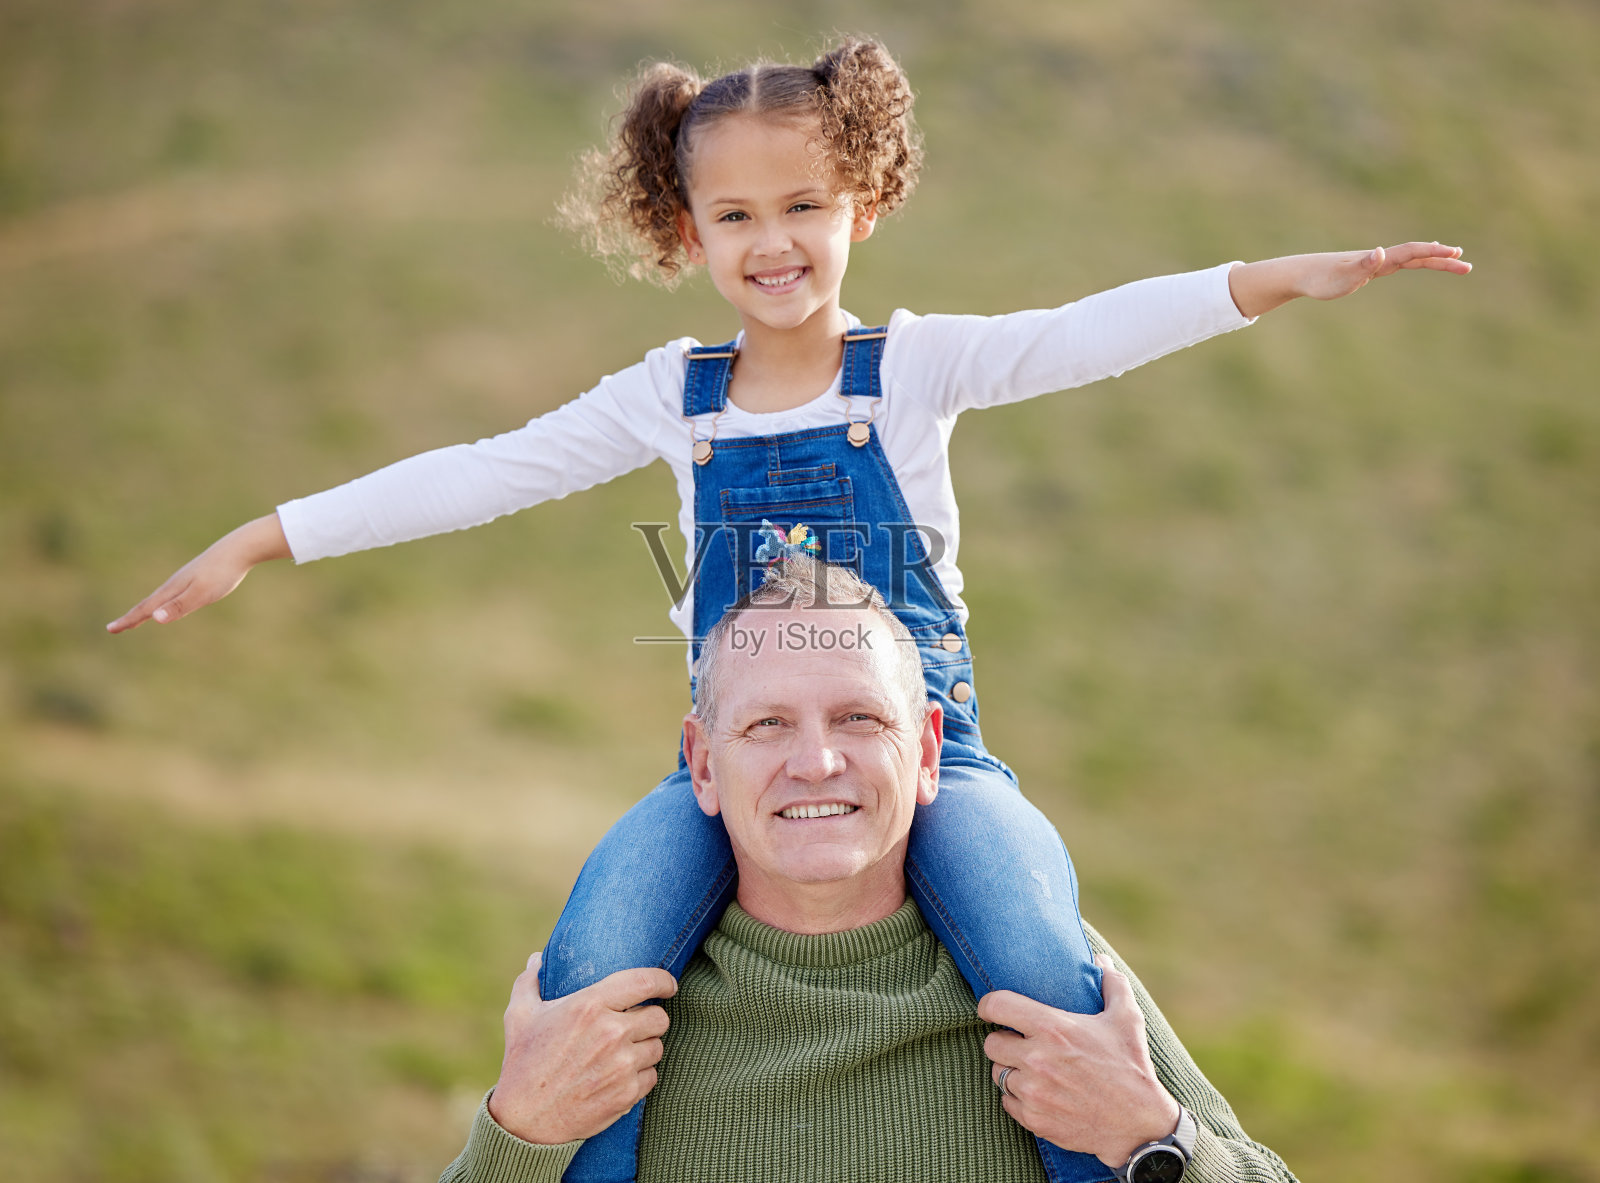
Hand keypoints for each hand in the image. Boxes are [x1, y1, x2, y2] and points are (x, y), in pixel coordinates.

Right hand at [106, 513, 289, 632]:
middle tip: (116, 627)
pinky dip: (165, 601)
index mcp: (172, 590)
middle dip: (132, 617)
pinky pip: (175, 592)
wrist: (240, 548)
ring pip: (161, 597)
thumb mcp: (202, 594)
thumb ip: (179, 606)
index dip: (128, 620)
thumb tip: (153, 618)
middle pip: (149, 603)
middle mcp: (175, 583)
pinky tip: (171, 602)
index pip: (145, 609)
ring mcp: (185, 579)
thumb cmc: (222, 573)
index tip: (110, 629)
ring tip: (140, 617)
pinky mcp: (197, 576)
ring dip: (147, 609)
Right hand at [487, 951, 676, 1145]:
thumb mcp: (519, 1015)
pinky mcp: (627, 1093)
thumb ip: (530, 981)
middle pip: (659, 1017)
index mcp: (588, 1005)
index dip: (664, 981)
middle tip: (635, 1025)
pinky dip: (641, 1076)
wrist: (523, 1121)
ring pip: (657, 1047)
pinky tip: (620, 1076)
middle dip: (650, 1019)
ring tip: (623, 1053)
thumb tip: (537, 958)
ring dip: (645, 1048)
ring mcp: (621, 1065)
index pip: (645, 981)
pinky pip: (652, 1076)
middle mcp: (610, 1032)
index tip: (668, 985)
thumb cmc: (522, 1062)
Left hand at [979, 954, 1178, 1168]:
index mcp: (1054, 1029)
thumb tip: (1101, 960)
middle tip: (1021, 1043)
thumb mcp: (1127, 1019)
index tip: (992, 1009)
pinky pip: (1007, 1102)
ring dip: (1011, 1070)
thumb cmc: (1132, 1067)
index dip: (989, 1005)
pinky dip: (1018, 1098)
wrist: (1140, 1125)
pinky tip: (1039, 1093)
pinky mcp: (1034, 1120)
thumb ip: (1112, 984)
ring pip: (998, 1074)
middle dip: (1004, 1041)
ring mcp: (1033, 1092)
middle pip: (991, 1043)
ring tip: (1032, 1069)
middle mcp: (1037, 1059)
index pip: (997, 1005)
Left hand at [1228, 242, 1470, 317]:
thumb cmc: (1319, 280)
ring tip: (1455, 261)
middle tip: (1466, 265)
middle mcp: (1379, 257)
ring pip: (1410, 258)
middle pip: (1416, 255)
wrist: (1301, 274)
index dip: (1433, 254)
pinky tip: (1419, 262)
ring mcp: (1375, 261)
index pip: (1411, 253)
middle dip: (1441, 259)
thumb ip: (1362, 266)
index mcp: (1376, 258)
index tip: (1455, 254)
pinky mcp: (1368, 268)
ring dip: (1432, 260)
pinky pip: (1399, 263)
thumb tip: (1380, 252)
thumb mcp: (1341, 278)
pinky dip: (1415, 261)